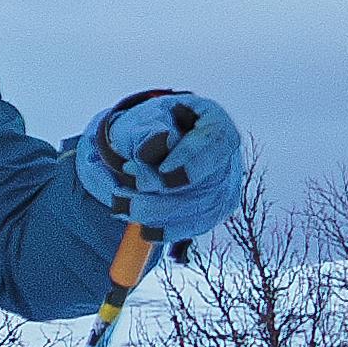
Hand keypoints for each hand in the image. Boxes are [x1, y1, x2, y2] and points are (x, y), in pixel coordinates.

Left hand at [79, 86, 250, 248]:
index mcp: (215, 122)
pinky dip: (162, 227)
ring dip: (157, 212)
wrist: (142, 148)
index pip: (215, 141)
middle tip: (122, 187)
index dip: (191, 158)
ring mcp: (224, 187)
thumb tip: (155, 147)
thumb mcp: (141, 119)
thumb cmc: (145, 127)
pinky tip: (136, 221)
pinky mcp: (212, 212)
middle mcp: (227, 157)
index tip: (163, 170)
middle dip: (161, 191)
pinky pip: (194, 226)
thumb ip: (146, 130)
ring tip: (120, 201)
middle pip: (208, 181)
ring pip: (201, 210)